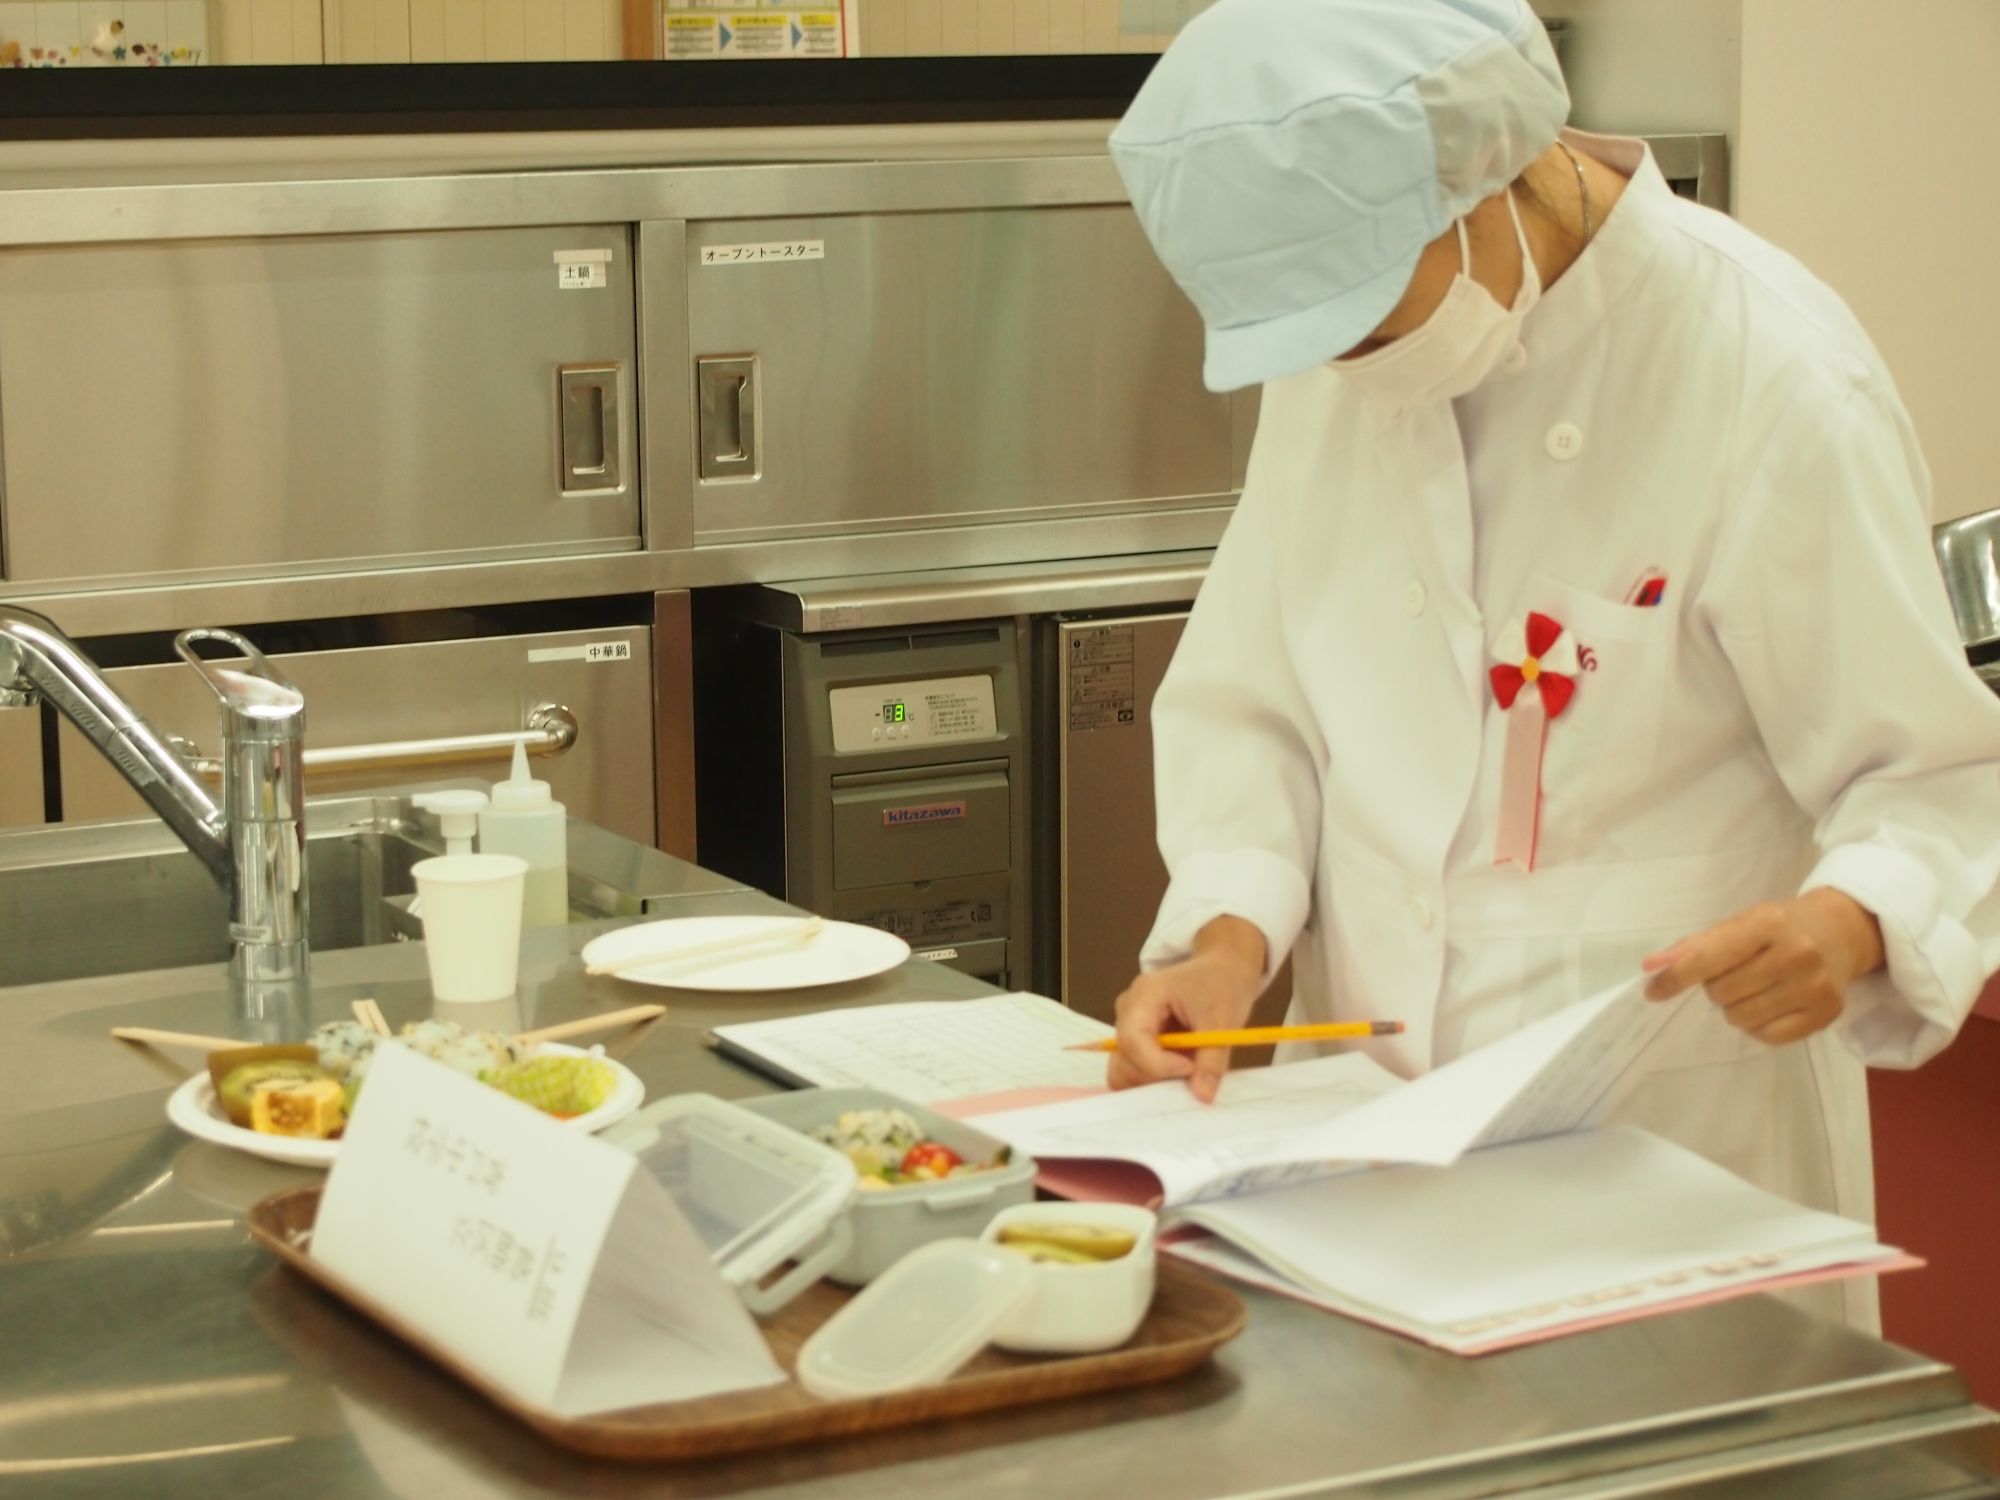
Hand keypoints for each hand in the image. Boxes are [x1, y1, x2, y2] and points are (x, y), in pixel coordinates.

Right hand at [1110, 916, 1266, 1102]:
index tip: (1190, 1069)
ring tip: (1189, 1070)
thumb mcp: (1223, 1020)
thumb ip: (1211, 1060)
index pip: (1132, 1040)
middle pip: (1123, 1059)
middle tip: (1191, 1075)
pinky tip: (1183, 1072)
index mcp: (1143, 996)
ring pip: (1126, 1070)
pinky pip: (1137, 1070)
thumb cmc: (1221, 984)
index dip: (1157, 1064)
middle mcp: (1128, 1012)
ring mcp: (1131, 1027)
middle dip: (1155, 1076)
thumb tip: (1202, 1096)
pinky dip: (1157, 1080)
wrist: (1223, 970)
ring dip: (1156, 1081)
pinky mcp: (1139, 1042)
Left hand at [1641, 889, 1885, 1045]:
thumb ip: (1694, 946)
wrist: (1842, 932)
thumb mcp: (1740, 923)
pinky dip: (1758, 1026)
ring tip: (1754, 988)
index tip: (1652, 991)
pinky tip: (1770, 1005)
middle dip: (1715, 988)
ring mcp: (1815, 986)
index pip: (1709, 957)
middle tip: (1733, 974)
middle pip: (1721, 993)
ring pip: (1740, 1018)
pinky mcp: (1827, 1014)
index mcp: (1768, 923)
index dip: (1676, 977)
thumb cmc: (1780, 927)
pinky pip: (1767, 1037)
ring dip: (1734, 1008)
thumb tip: (1651, 968)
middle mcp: (1796, 953)